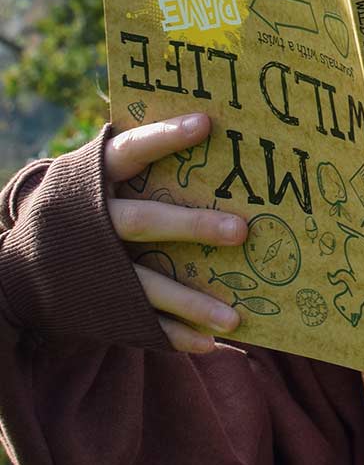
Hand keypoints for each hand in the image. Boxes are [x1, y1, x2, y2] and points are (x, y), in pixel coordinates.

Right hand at [104, 114, 246, 352]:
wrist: (18, 270)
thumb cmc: (81, 207)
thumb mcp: (94, 178)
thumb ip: (139, 162)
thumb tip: (208, 127)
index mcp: (92, 178)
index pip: (130, 150)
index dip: (164, 137)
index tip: (205, 123)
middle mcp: (91, 221)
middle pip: (144, 222)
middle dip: (192, 226)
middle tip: (241, 231)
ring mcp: (93, 267)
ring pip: (144, 284)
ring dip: (191, 302)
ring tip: (235, 317)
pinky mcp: (97, 302)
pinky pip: (138, 322)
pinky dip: (172, 334)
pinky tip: (207, 341)